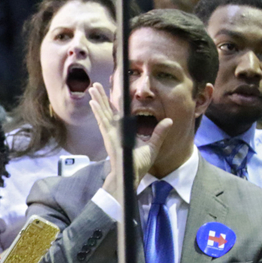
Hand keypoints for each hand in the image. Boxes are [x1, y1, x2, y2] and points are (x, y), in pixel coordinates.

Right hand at [90, 82, 172, 197]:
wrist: (131, 177)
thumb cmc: (138, 165)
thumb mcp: (152, 146)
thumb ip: (159, 133)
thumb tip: (169, 120)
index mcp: (124, 132)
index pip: (118, 114)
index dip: (113, 103)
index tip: (109, 92)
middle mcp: (115, 131)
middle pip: (107, 110)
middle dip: (102, 97)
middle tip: (95, 85)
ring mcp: (110, 133)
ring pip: (103, 112)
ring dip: (98, 99)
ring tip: (92, 88)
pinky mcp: (109, 136)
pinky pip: (102, 121)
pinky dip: (98, 111)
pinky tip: (93, 102)